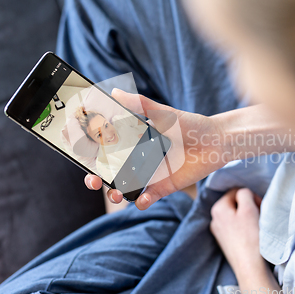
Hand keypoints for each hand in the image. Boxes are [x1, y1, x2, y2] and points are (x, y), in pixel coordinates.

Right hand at [85, 88, 229, 209]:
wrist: (217, 140)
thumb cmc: (190, 124)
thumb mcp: (163, 113)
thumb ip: (139, 105)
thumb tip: (113, 92)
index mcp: (134, 141)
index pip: (106, 149)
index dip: (90, 154)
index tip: (77, 154)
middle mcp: (138, 159)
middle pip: (110, 172)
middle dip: (97, 179)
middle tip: (93, 180)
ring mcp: (150, 174)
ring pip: (125, 187)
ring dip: (115, 194)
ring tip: (115, 194)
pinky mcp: (164, 186)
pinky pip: (148, 197)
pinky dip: (141, 201)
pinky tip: (140, 200)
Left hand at [210, 188, 265, 276]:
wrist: (250, 266)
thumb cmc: (250, 236)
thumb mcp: (249, 208)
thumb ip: (244, 193)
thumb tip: (243, 194)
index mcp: (217, 208)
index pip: (236, 192)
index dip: (250, 197)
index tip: (260, 206)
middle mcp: (214, 219)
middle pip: (234, 204)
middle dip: (247, 207)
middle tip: (259, 215)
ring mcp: (218, 232)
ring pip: (235, 216)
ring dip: (246, 217)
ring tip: (255, 226)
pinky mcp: (225, 242)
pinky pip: (234, 228)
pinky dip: (243, 228)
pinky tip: (251, 236)